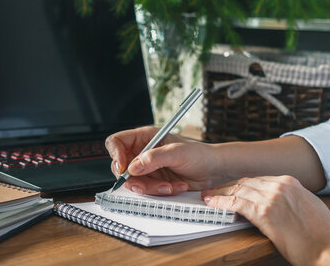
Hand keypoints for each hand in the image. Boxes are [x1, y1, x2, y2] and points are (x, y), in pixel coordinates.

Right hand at [105, 126, 225, 194]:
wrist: (214, 170)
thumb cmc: (199, 154)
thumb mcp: (177, 152)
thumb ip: (154, 158)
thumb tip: (133, 167)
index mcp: (145, 137)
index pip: (117, 142)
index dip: (115, 155)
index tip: (123, 168)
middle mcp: (143, 151)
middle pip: (121, 166)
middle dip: (132, 179)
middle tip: (143, 185)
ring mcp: (147, 168)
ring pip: (133, 181)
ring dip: (149, 187)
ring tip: (168, 186)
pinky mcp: (154, 181)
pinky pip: (146, 190)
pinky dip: (159, 192)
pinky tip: (175, 187)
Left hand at [202, 176, 329, 264]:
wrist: (327, 248)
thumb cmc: (321, 233)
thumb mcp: (309, 205)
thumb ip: (292, 197)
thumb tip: (281, 200)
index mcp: (290, 182)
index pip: (257, 179)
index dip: (241, 184)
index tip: (231, 188)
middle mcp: (279, 185)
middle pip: (245, 182)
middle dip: (227, 187)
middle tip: (213, 191)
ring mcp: (271, 197)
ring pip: (238, 190)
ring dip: (220, 194)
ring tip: (208, 196)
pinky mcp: (264, 212)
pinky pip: (236, 203)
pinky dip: (221, 202)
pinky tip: (212, 203)